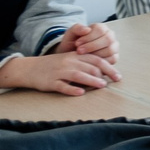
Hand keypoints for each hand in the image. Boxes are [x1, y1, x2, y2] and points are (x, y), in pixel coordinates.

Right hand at [0, 49, 119, 94]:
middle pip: (89, 67)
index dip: (109, 68)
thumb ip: (86, 63)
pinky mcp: (50, 82)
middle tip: (109, 83)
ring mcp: (59, 72)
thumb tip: (106, 72)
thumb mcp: (70, 59)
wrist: (30, 68)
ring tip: (101, 85)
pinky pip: (62, 86)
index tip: (118, 77)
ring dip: (91, 81)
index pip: (96, 60)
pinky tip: (80, 93)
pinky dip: (72, 89)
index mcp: (75, 56)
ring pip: (78, 75)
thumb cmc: (55, 65)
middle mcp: (68, 63)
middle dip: (102, 75)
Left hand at [60, 22, 116, 64]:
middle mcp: (110, 36)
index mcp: (101, 28)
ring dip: (95, 54)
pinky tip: (89, 62)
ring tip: (84, 57)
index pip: (100, 30)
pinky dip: (99, 62)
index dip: (88, 37)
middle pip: (108, 39)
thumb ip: (76, 28)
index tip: (77, 43)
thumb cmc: (72, 45)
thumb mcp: (70, 35)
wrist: (72, 57)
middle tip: (79, 51)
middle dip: (92, 46)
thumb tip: (87, 29)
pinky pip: (111, 60)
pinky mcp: (114, 57)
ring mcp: (113, 47)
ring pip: (110, 50)